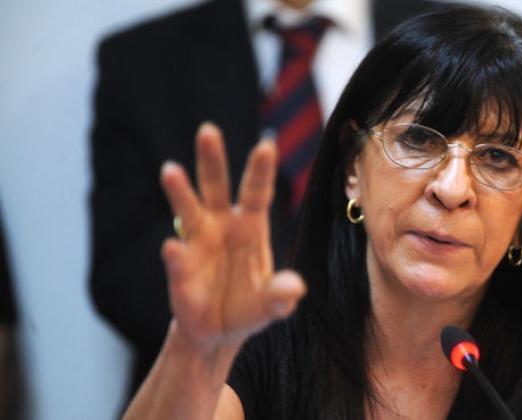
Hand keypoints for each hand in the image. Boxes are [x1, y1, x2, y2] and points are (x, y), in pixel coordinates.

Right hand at [159, 122, 304, 352]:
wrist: (219, 331)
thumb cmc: (249, 306)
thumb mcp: (272, 304)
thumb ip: (281, 295)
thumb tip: (295, 289)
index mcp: (251, 226)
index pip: (257, 192)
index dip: (261, 169)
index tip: (267, 144)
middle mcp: (222, 225)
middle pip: (216, 186)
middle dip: (212, 159)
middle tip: (208, 130)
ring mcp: (198, 242)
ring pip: (187, 210)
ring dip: (180, 191)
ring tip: (170, 170)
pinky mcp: (180, 266)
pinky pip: (176, 256)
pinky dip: (174, 253)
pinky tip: (173, 248)